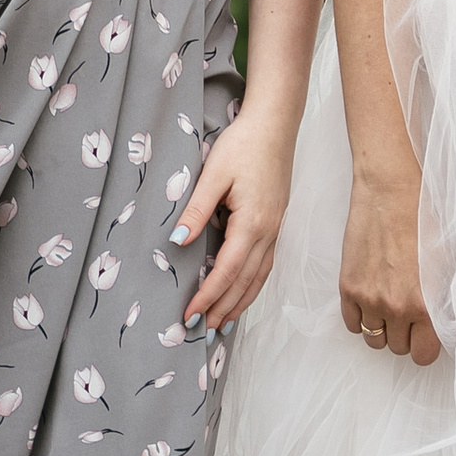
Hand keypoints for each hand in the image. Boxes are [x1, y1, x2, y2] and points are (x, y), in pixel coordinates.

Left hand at [172, 110, 297, 331]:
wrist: (274, 124)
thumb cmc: (243, 145)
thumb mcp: (213, 175)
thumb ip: (196, 211)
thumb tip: (178, 244)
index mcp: (252, 222)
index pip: (227, 271)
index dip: (208, 296)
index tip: (190, 315)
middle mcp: (268, 231)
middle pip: (245, 282)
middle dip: (223, 309)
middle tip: (203, 331)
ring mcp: (276, 228)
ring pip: (259, 277)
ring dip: (240, 302)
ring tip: (223, 323)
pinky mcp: (277, 223)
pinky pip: (266, 264)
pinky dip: (253, 285)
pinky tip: (243, 292)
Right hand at [338, 171, 439, 366]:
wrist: (389, 191)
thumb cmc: (422, 219)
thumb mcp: (443, 263)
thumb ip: (439, 299)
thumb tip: (439, 321)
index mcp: (424, 304)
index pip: (423, 355)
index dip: (425, 346)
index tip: (425, 335)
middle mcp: (395, 307)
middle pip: (398, 348)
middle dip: (405, 335)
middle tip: (408, 314)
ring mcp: (368, 298)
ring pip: (374, 339)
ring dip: (383, 328)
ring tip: (389, 307)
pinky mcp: (348, 286)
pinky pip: (351, 324)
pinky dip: (361, 318)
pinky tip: (370, 301)